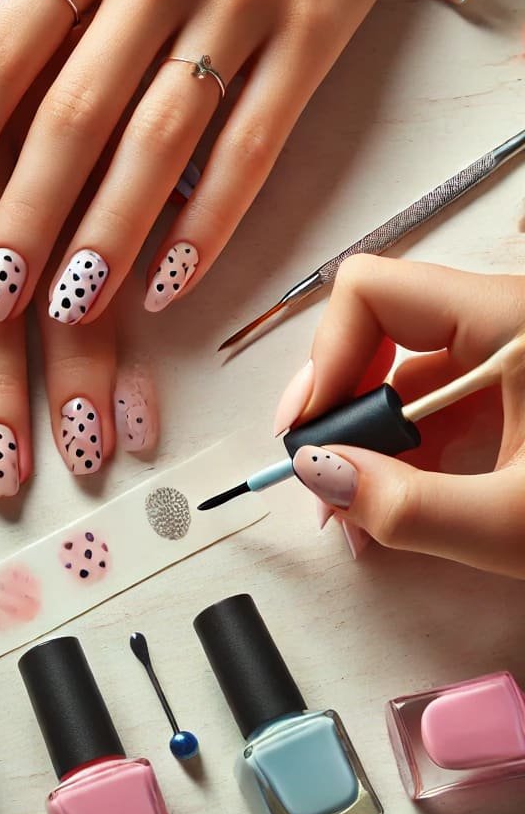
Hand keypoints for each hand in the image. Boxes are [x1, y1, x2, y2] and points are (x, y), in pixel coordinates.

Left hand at [0, 0, 455, 324]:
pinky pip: (257, 146)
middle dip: (25, 215)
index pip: (6, 48)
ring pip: (164, 144)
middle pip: (77, 114)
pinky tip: (168, 286)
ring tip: (63, 312)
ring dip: (110, 236)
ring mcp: (244, 7)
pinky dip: (213, 221)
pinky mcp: (313, 41)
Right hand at [275, 255, 524, 576]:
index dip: (325, 356)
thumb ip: (409, 507)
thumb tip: (319, 476)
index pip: (372, 291)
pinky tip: (396, 501)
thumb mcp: (521, 522)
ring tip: (355, 509)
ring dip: (369, 437)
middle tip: (321, 474)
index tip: (309, 429)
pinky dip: (407, 449)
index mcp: (510, 317)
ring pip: (405, 373)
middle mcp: (504, 318)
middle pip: (378, 332)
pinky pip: (439, 401)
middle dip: (339, 407)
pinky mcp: (517, 386)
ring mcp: (510, 352)